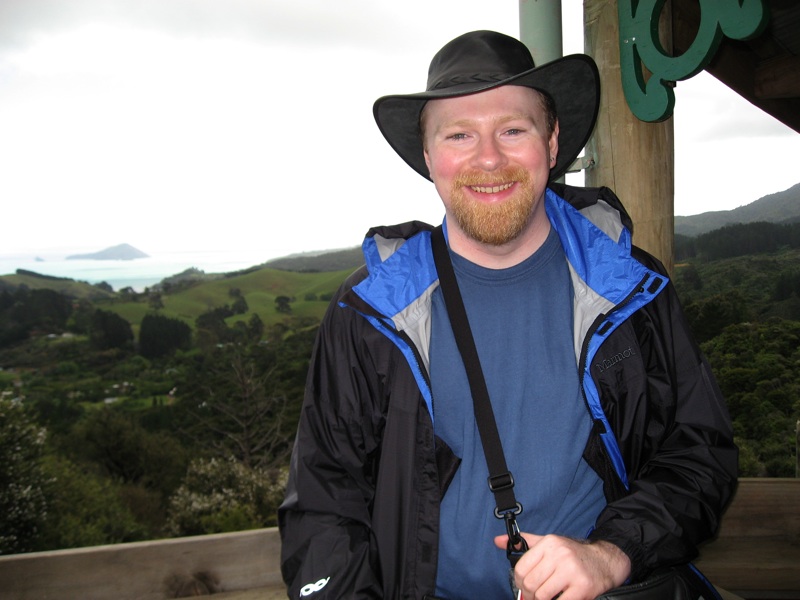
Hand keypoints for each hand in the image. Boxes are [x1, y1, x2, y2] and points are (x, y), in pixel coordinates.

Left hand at [494, 533, 630, 599]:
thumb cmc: (573, 555)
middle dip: (530, 595)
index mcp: (549, 543)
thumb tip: (498, 541)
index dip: (520, 582)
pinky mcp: (583, 586)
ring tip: (548, 599)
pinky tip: (560, 599)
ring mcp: (572, 570)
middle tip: (536, 597)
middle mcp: (560, 554)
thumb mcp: (549, 543)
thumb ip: (525, 542)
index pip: (521, 567)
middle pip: (530, 583)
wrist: (605, 561)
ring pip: (542, 595)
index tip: (525, 587)